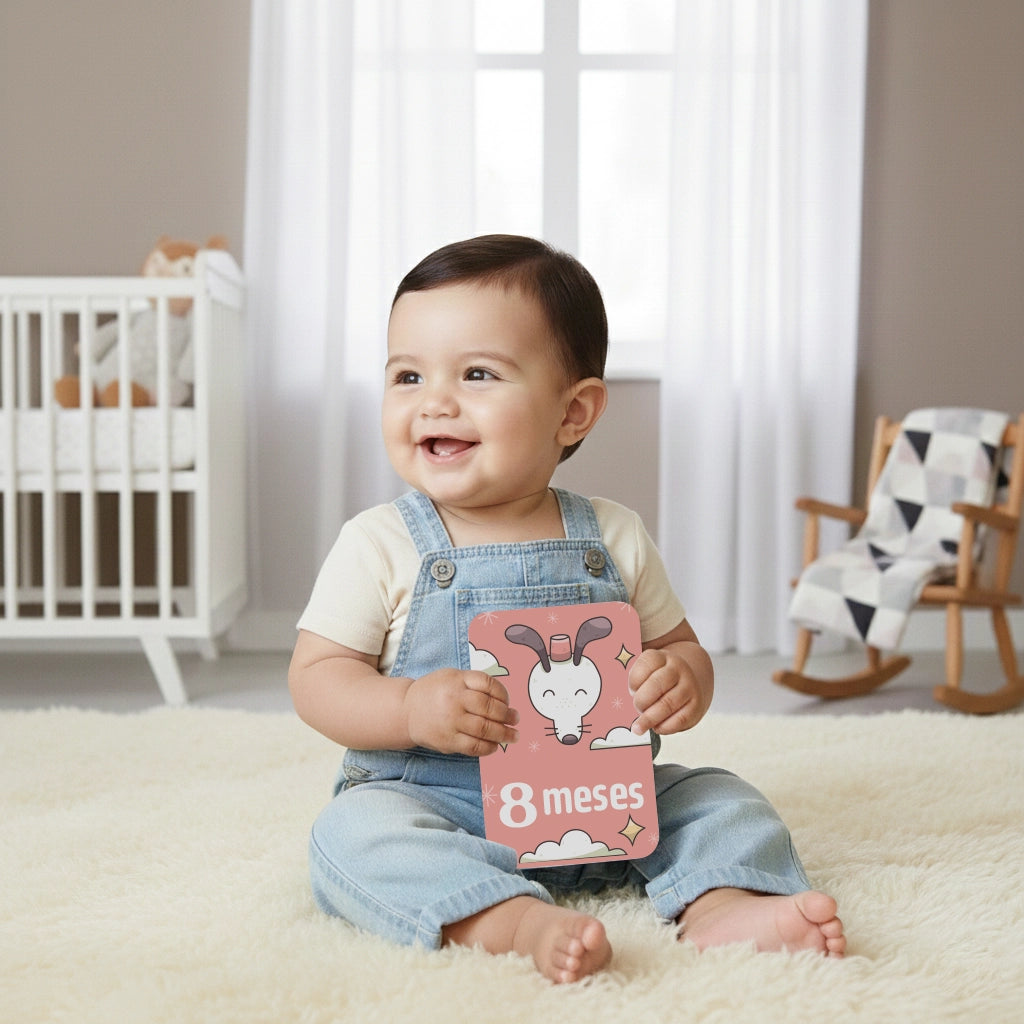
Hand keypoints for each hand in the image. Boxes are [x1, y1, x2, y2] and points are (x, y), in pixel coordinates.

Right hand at [404, 669, 518, 755]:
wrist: (406, 711)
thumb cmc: (435, 692)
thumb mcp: (452, 676)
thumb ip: (475, 683)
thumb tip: (504, 700)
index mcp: (457, 680)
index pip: (489, 685)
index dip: (504, 694)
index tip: (508, 702)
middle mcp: (454, 700)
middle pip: (489, 709)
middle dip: (508, 716)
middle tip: (516, 719)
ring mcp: (451, 722)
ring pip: (485, 729)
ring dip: (504, 734)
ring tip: (514, 735)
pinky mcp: (448, 741)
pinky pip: (474, 747)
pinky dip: (489, 748)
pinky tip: (495, 746)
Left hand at [628, 647, 708, 735]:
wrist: (692, 680)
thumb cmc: (659, 679)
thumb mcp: (649, 671)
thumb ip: (634, 681)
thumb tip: (616, 699)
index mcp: (662, 657)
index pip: (645, 665)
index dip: (634, 681)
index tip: (631, 690)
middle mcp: (678, 669)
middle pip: (656, 685)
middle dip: (641, 701)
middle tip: (636, 707)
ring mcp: (689, 687)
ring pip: (667, 704)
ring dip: (649, 718)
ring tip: (638, 727)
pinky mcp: (696, 706)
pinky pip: (679, 720)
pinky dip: (664, 727)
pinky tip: (656, 727)